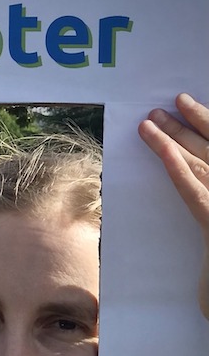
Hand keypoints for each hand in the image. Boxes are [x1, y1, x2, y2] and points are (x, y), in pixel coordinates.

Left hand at [139, 93, 208, 317]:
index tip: (182, 108)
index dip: (203, 127)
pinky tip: (159, 148)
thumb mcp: (206, 247)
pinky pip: (194, 188)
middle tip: (159, 109)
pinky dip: (175, 166)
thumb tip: (191, 204)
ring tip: (152, 119)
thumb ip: (203, 210)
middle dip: (186, 126)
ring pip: (203, 161)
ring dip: (175, 137)